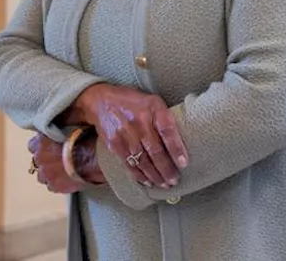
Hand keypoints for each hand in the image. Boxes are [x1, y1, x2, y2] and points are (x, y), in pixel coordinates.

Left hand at [27, 133, 86, 194]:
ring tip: (62, 171)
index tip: (48, 148)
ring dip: (49, 174)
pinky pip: (52, 186)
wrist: (90, 158)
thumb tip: (58, 131)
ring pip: (42, 176)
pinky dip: (57, 184)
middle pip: (37, 161)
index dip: (41, 147)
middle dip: (45, 161)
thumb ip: (57, 132)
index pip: (32, 145)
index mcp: (41, 142)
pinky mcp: (54, 186)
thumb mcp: (67, 129)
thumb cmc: (82, 141)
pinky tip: (66, 179)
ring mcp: (45, 174)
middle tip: (56, 160)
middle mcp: (40, 158)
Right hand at [73, 83, 188, 189]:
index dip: (177, 148)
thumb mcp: (152, 101)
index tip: (184, 163)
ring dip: (155, 175)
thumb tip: (180, 143)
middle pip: (155, 150)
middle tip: (174, 180)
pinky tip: (148, 181)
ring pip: (143, 160)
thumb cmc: (133, 102)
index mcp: (153, 108)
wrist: (102, 101)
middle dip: (167, 169)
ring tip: (164, 184)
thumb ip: (164, 118)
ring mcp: (126, 133)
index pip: (167, 131)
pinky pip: (129, 163)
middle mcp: (140, 121)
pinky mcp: (115, 143)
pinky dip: (140, 175)